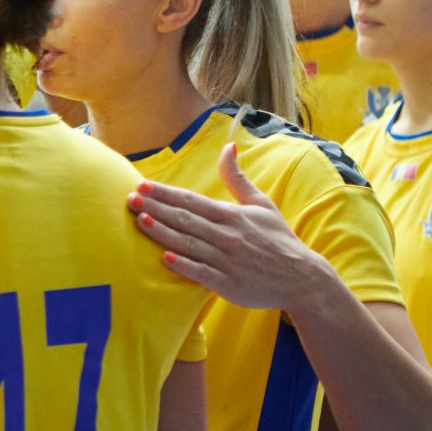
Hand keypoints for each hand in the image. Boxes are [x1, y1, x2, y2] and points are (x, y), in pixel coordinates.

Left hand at [129, 143, 328, 310]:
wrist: (303, 279)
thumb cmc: (278, 239)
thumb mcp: (261, 204)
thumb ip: (237, 178)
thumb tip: (228, 146)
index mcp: (233, 216)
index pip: (192, 201)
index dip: (166, 193)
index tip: (142, 185)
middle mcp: (228, 236)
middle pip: (186, 219)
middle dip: (156, 208)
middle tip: (129, 198)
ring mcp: (228, 260)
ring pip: (189, 244)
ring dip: (163, 232)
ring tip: (139, 220)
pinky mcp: (229, 284)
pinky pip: (202, 273)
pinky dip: (184, 265)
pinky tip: (164, 257)